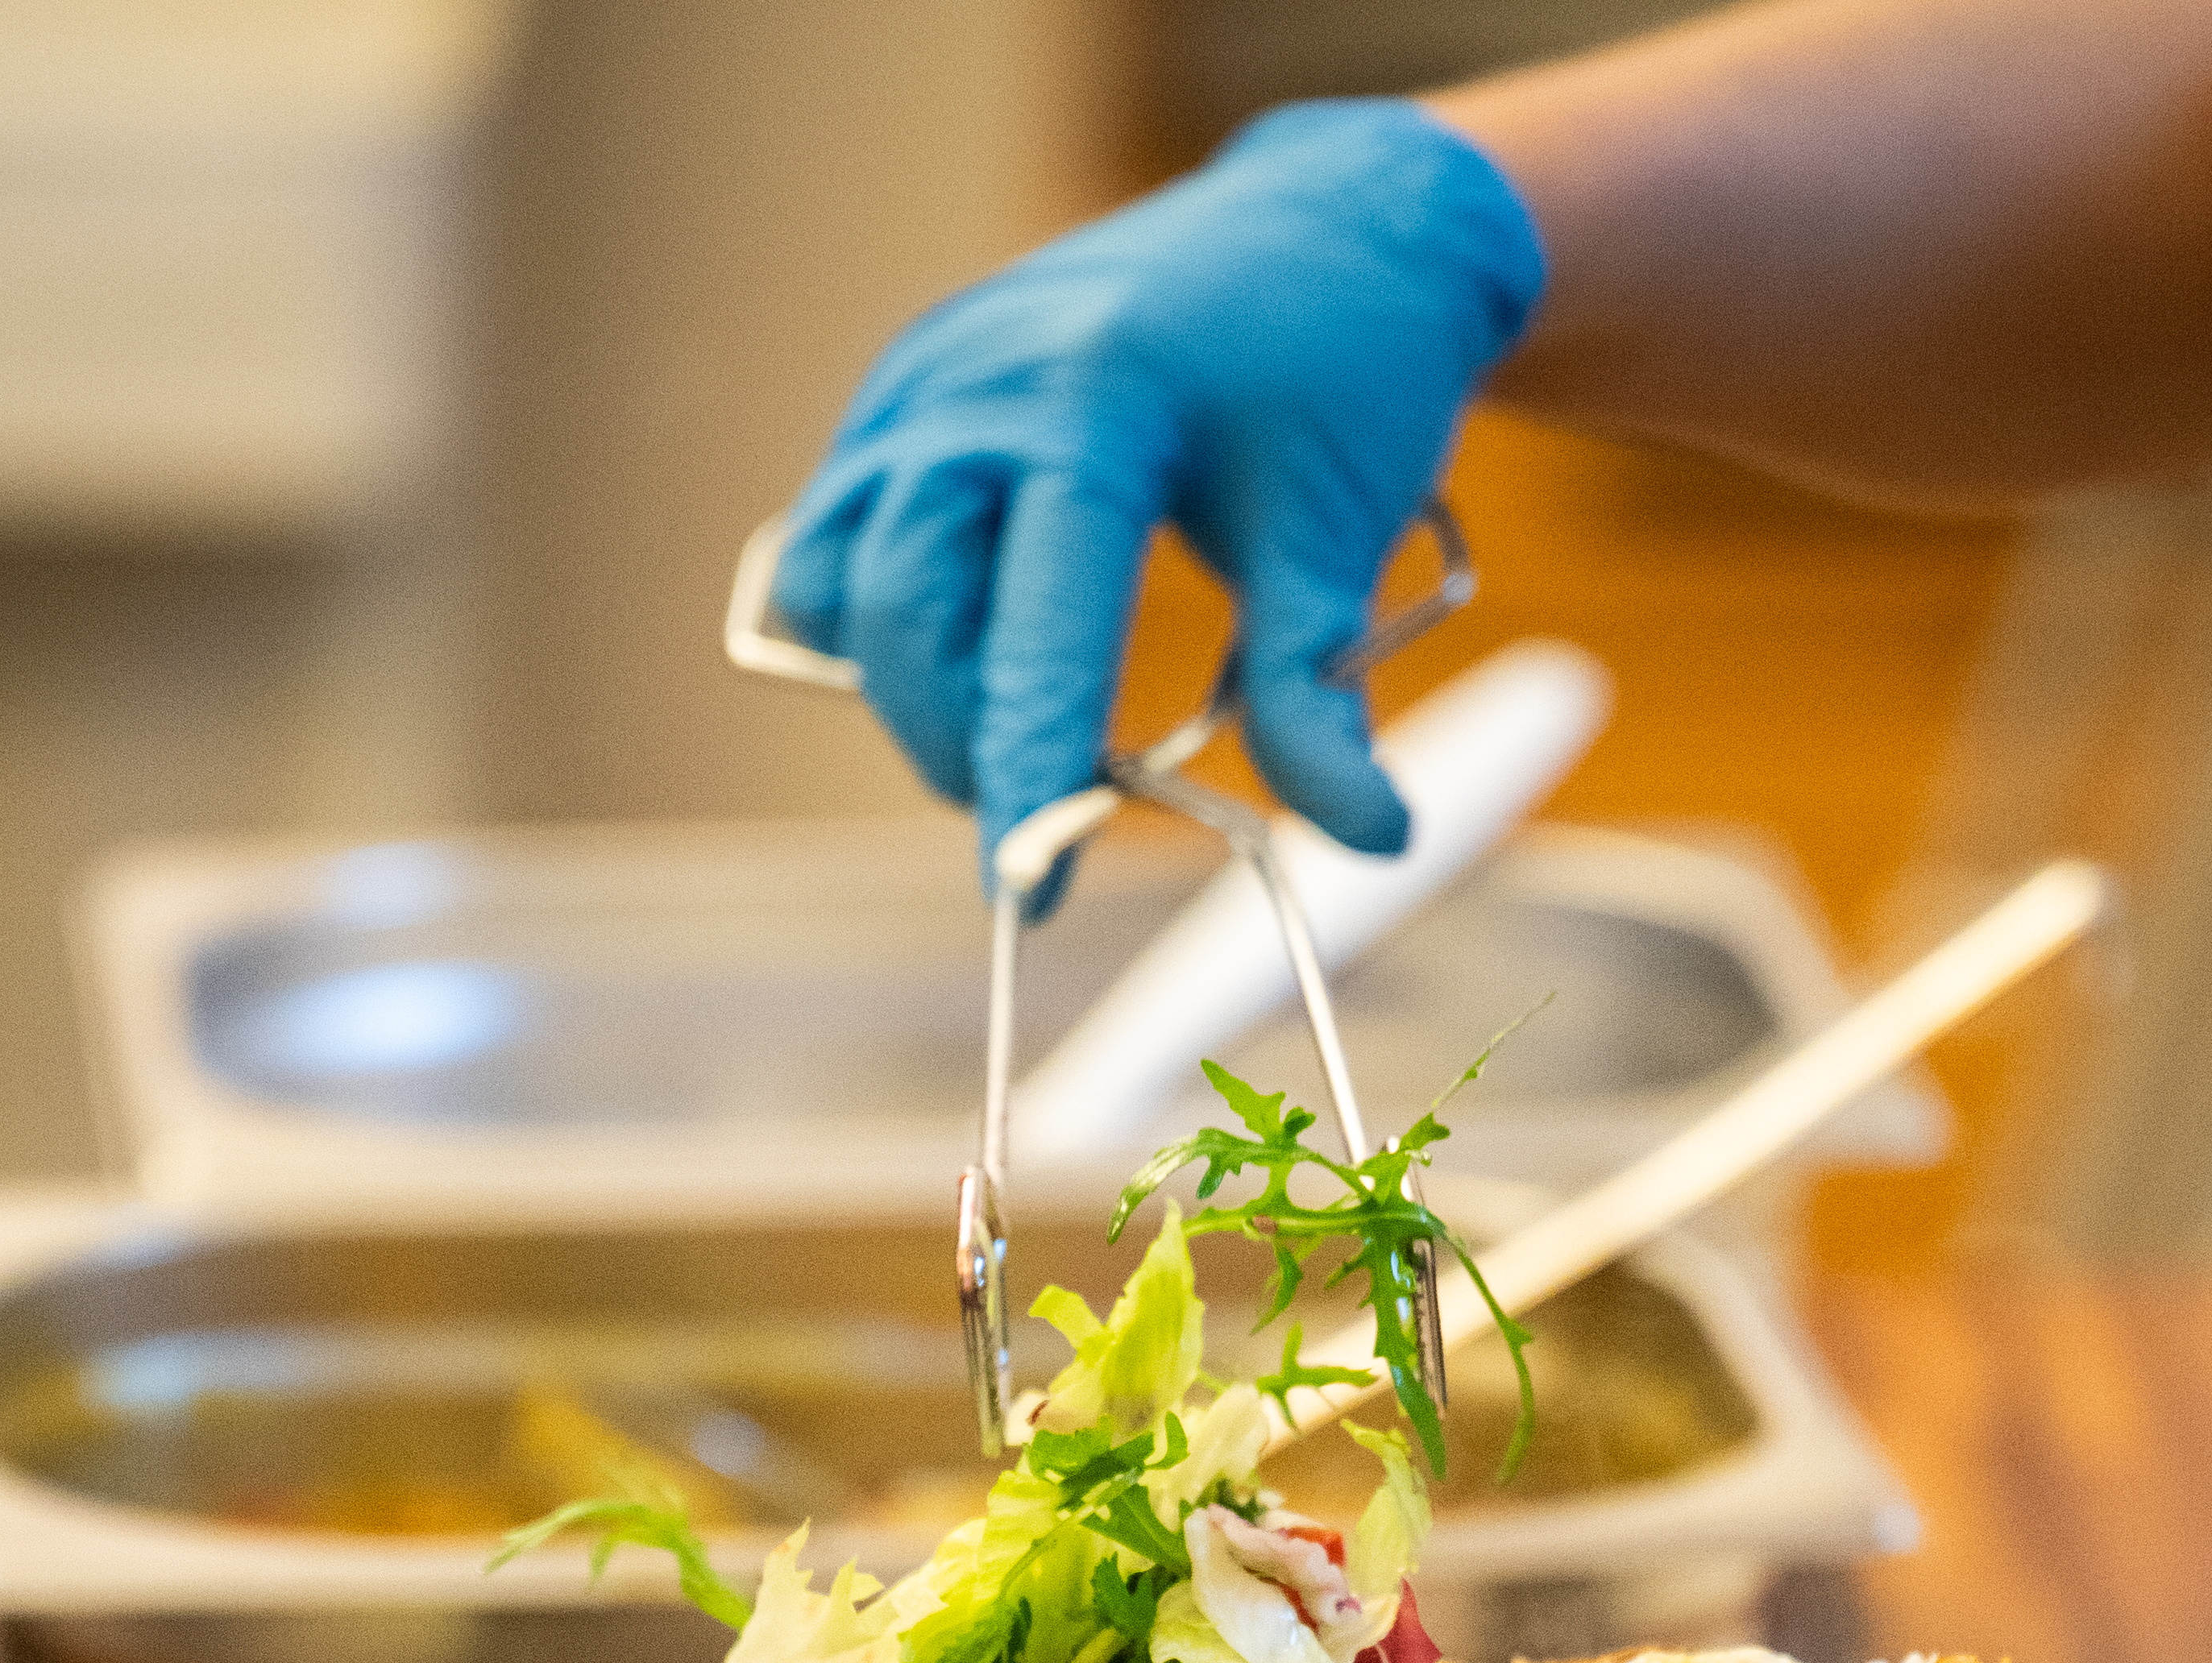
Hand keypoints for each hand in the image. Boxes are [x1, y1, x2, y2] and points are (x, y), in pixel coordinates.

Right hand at [770, 103, 1540, 882]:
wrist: (1330, 224)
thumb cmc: (1343, 380)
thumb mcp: (1337, 540)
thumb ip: (1319, 701)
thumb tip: (1370, 839)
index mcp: (1100, 406)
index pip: (1030, 628)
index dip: (1022, 774)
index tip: (1026, 890)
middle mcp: (987, 377)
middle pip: (904, 614)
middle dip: (956, 738)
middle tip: (1044, 799)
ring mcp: (929, 369)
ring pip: (846, 579)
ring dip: (913, 680)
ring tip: (1012, 706)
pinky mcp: (906, 376)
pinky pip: (841, 528)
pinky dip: (890, 611)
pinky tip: (974, 627)